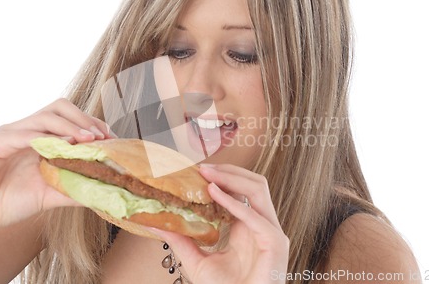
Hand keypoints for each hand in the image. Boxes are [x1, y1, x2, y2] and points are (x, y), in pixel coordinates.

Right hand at [0, 98, 111, 241]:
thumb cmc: (12, 202)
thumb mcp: (52, 195)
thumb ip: (75, 188)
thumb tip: (105, 189)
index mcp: (40, 136)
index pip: (70, 117)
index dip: (91, 123)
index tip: (110, 137)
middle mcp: (27, 129)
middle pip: (59, 108)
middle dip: (84, 119)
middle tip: (101, 136)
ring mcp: (11, 133)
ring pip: (45, 117)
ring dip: (70, 126)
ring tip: (88, 140)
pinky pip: (22, 135)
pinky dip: (44, 139)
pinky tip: (62, 146)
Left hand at [149, 164, 288, 283]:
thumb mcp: (197, 260)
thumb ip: (180, 240)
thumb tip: (153, 223)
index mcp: (249, 226)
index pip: (241, 191)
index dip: (222, 176)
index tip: (197, 171)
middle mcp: (263, 224)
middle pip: (253, 184)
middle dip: (228, 171)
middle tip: (201, 167)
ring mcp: (271, 231)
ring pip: (258, 189)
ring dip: (232, 177)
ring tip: (208, 174)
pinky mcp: (275, 242)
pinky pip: (255, 216)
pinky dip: (234, 203)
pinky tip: (214, 194)